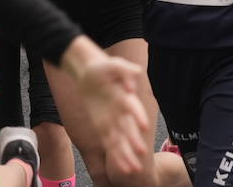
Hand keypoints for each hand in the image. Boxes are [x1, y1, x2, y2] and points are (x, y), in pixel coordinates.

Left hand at [69, 51, 150, 175]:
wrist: (88, 74)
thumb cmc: (102, 67)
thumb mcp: (112, 64)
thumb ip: (124, 69)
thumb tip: (136, 72)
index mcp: (125, 97)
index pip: (132, 107)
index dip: (138, 115)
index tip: (144, 125)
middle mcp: (122, 112)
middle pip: (129, 129)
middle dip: (134, 141)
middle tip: (141, 153)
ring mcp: (113, 121)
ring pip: (121, 141)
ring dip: (127, 155)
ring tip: (134, 169)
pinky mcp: (103, 128)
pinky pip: (110, 144)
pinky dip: (117, 156)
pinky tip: (123, 168)